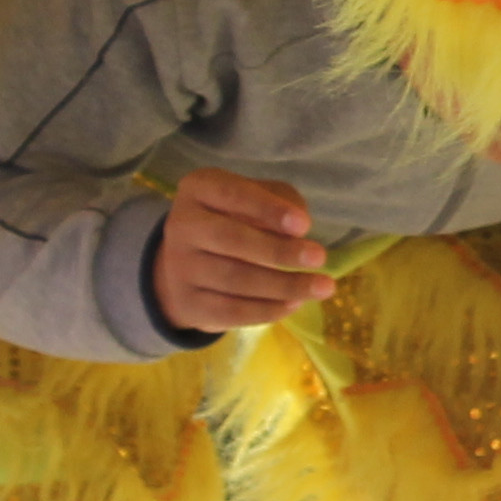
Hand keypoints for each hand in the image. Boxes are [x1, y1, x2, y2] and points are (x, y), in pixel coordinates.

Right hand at [151, 169, 329, 333]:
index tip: (305, 225)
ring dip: (283, 285)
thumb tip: (299, 231)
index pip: (232, 194)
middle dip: (279, 251)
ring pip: (235, 279)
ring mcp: (179, 267)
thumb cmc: (234, 221)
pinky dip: (266, 309)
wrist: (185, 266)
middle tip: (319, 258)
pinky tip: (294, 304)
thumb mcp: (255, 198)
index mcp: (199, 189)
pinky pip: (230, 311)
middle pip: (232, 239)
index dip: (268, 209)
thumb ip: (281, 201)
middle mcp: (182, 225)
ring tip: (320, 287)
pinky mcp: (188, 304)